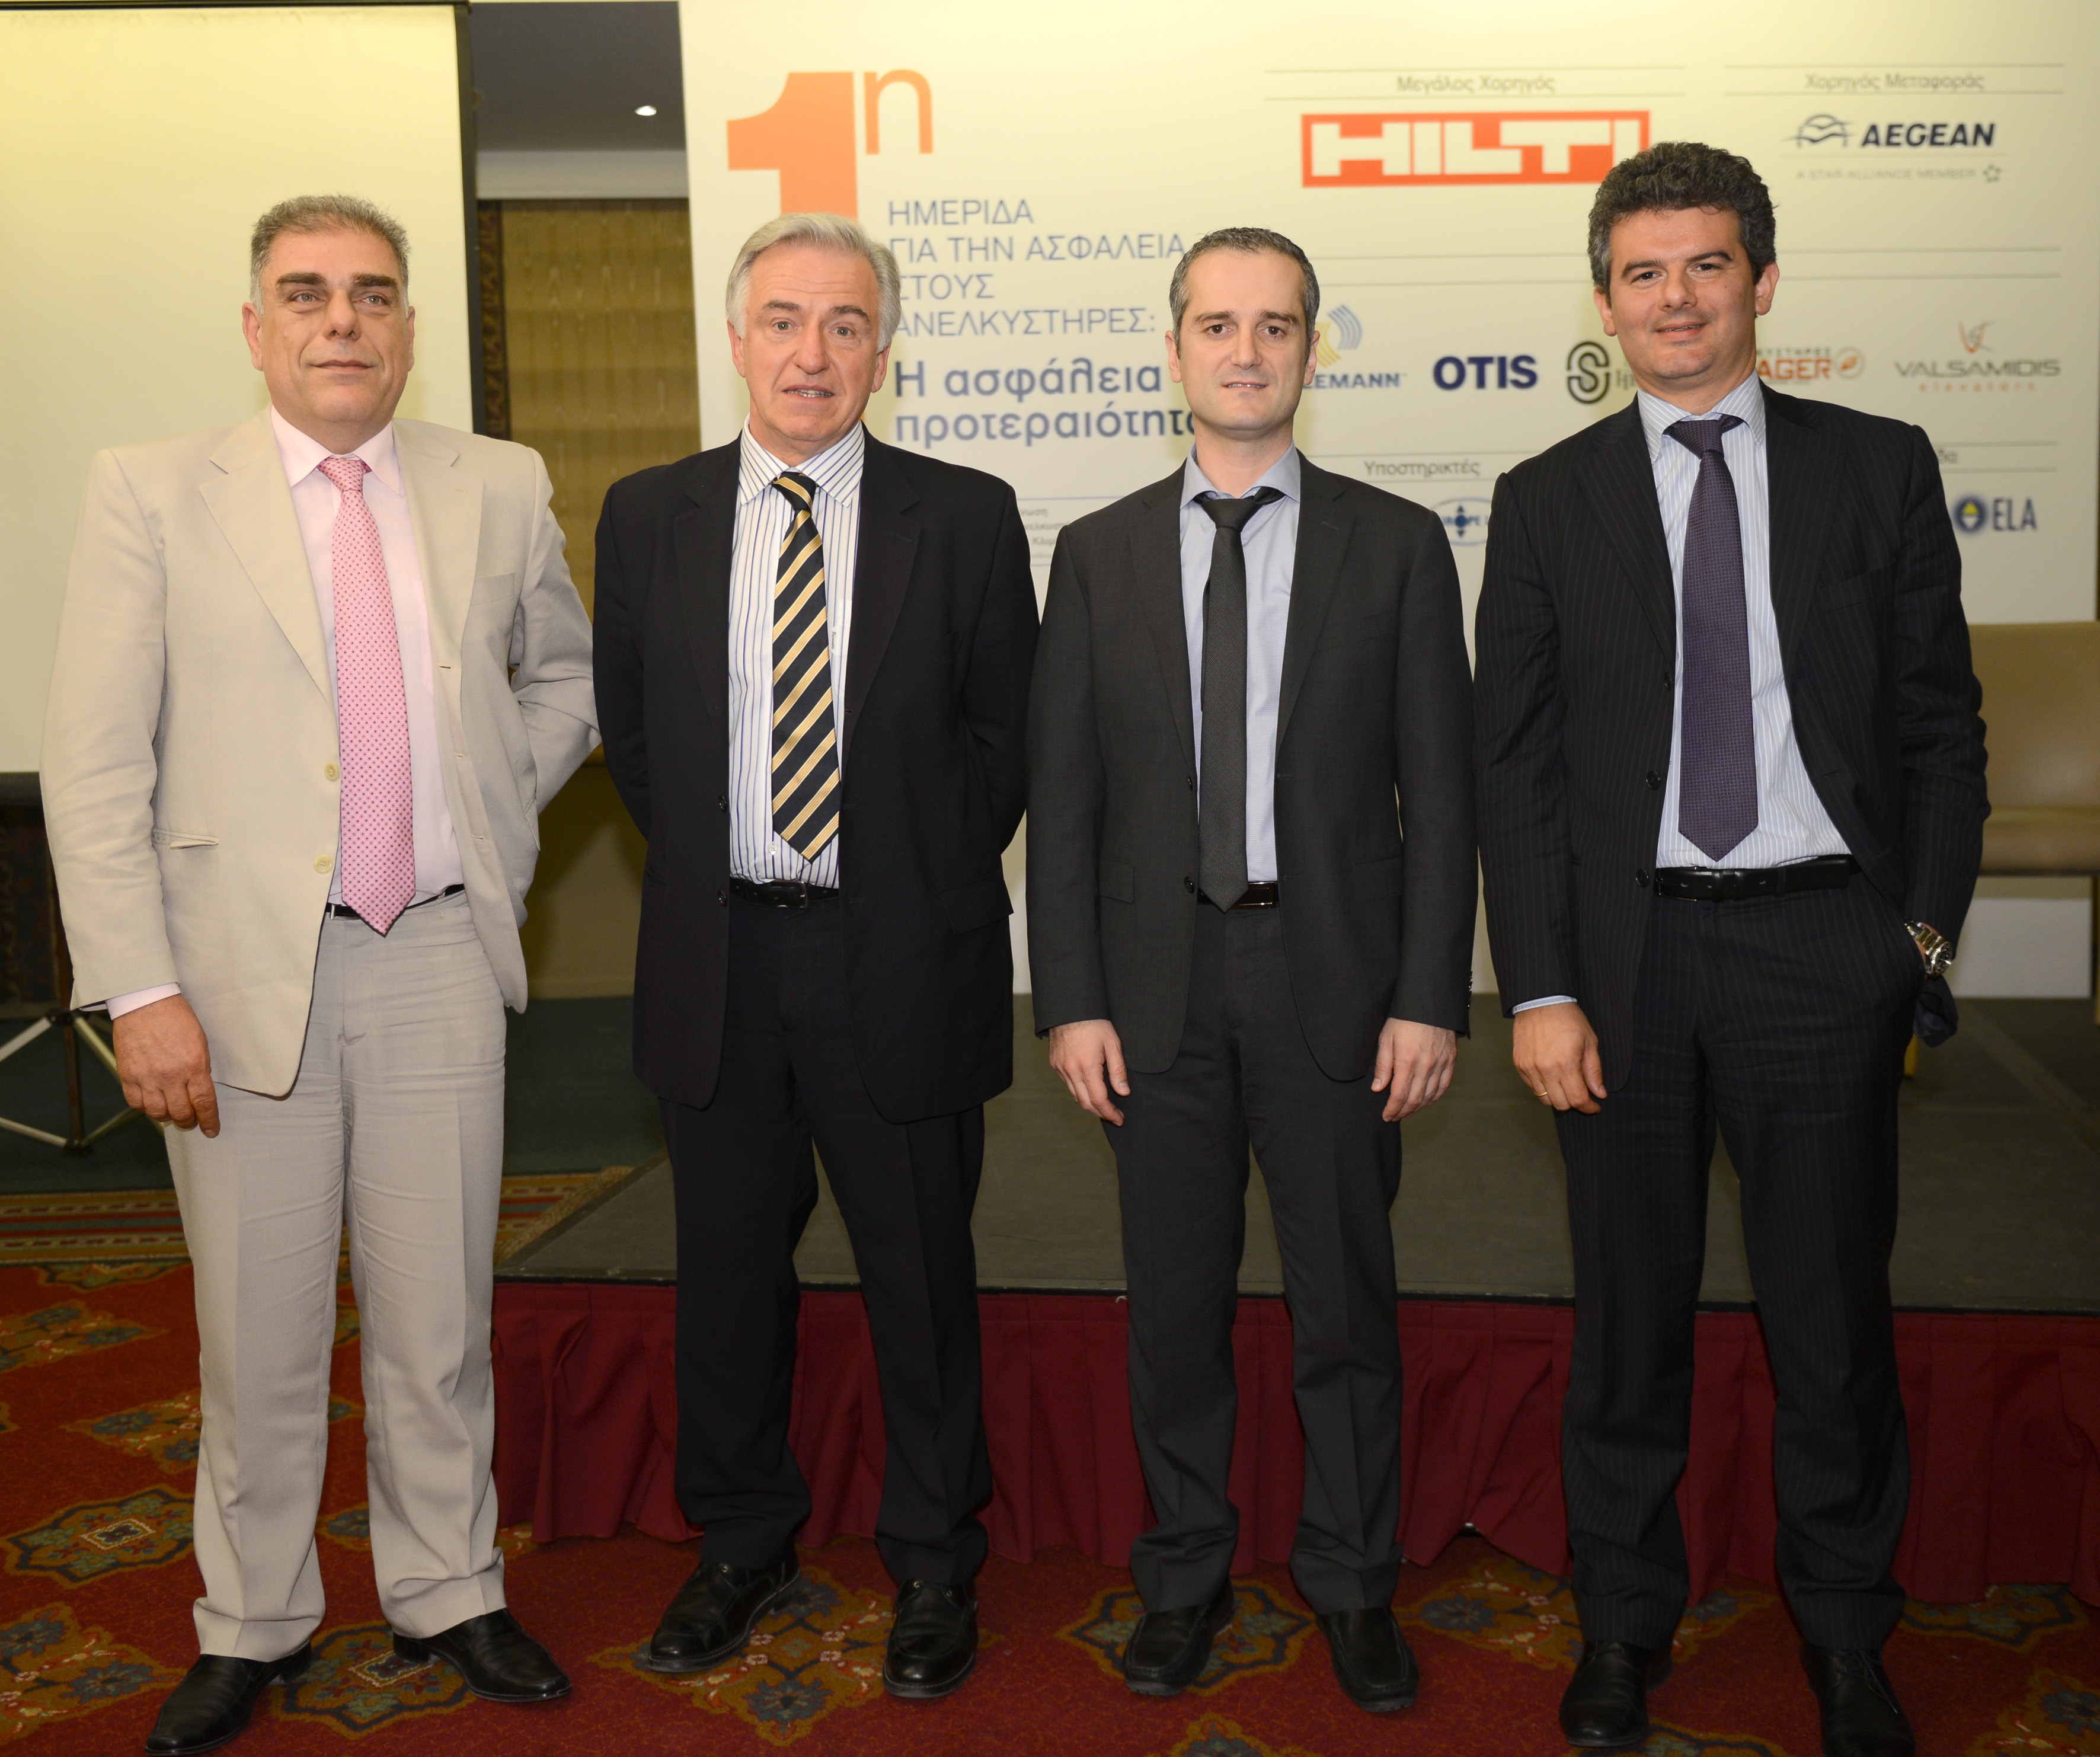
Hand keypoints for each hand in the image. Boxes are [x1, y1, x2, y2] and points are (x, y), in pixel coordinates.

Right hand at [112, 994, 219, 1135]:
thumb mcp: (200, 1042)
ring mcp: (146, 1077)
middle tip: (191, 1121)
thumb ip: (200, 1069)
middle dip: (189, 1121)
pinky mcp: (127, 1075)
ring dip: (167, 1117)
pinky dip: (145, 1108)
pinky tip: (152, 1102)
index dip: (209, 1121)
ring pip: (157, 1113)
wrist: (145, 1002)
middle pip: (180, 1113)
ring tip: (172, 1112)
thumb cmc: (176, 1018)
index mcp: (194, 1066)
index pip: (204, 1103)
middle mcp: (170, 1076)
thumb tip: (199, 1090)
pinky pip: (136, 1103)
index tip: (211, 1130)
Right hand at [1047, 1018, 1128, 1125]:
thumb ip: (1118, 1070)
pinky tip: (1089, 1089)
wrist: (1070, 1008)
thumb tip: (1123, 1092)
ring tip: (1103, 1105)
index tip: (1119, 1118)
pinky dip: (1079, 1091)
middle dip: (1100, 1113)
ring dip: (1089, 1104)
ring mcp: (1060, 1068)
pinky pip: (1068, 1084)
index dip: (1110, 1113)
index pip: (1098, 1100)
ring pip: (1075, 1095)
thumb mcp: (1113, 1044)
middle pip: (1085, 1103)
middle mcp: (1071, 1070)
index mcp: (1087, 1066)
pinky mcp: (1055, 1064)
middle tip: (1114, 1115)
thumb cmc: (1094, 1023)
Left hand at [1372, 1019, 1455, 1120]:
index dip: (1393, 1109)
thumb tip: (1378, 1088)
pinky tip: (1426, 1101)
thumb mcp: (1386, 1039)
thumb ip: (1383, 1066)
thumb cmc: (1404, 1020)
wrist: (1430, 1004)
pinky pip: (1443, 1086)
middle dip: (1403, 1112)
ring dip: (1418, 1107)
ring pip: (1430, 1096)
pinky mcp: (1450, 1061)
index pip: (1399, 1095)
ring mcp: (1440, 1064)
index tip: (1387, 1116)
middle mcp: (1426, 1066)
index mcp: (1407, 1061)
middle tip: (1395, 1116)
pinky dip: (1434, 1097)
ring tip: (1407, 1111)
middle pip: (1415, 1099)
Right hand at [1511, 1002, 1605, 1114]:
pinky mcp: (1519, 1065)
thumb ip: (1594, 1070)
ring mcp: (1529, 1068)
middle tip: (1581, 1093)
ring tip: (1566, 1085)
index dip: (1588, 1107)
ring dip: (1558, 1097)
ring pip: (1545, 1099)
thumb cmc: (1568, 1018)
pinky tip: (1552, 1075)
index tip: (1594, 1106)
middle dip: (1574, 1103)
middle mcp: (1545, 1069)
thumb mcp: (1589, 1041)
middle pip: (1561, 1104)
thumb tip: (1599, 1094)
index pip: (1577, 1099)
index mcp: (1565, 1064)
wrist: (1540, 1001)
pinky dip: (1544, 1087)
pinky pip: (1533, 1087)